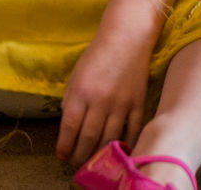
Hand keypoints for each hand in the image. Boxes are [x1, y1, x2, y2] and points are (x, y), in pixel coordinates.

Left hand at [55, 32, 151, 165]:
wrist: (127, 37)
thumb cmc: (98, 54)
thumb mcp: (76, 74)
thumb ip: (71, 99)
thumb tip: (68, 124)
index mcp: (81, 90)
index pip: (69, 126)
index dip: (65, 145)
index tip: (62, 156)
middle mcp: (101, 99)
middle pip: (89, 136)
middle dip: (80, 155)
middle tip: (76, 164)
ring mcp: (122, 102)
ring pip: (110, 138)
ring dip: (100, 154)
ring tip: (94, 162)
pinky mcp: (138, 102)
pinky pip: (133, 130)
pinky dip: (126, 143)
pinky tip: (118, 151)